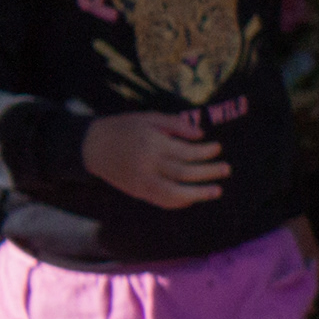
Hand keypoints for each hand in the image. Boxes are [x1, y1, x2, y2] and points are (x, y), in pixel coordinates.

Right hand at [85, 109, 227, 208]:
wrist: (91, 146)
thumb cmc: (123, 127)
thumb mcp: (148, 117)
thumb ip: (175, 124)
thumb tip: (200, 133)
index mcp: (151, 143)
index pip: (185, 151)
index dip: (204, 151)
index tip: (218, 148)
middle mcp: (147, 164)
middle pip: (184, 172)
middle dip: (208, 172)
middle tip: (226, 169)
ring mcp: (141, 181)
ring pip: (174, 192)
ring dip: (198, 193)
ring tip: (217, 191)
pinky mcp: (137, 191)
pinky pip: (161, 200)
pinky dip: (179, 201)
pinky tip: (193, 198)